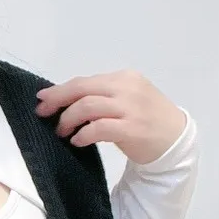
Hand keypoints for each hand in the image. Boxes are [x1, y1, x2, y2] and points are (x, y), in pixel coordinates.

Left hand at [34, 70, 186, 165]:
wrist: (176, 140)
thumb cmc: (147, 120)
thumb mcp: (127, 99)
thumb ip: (102, 96)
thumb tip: (66, 101)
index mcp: (124, 78)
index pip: (85, 81)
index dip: (60, 90)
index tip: (43, 99)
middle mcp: (127, 88)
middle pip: (82, 89)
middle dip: (57, 101)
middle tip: (43, 114)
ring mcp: (131, 108)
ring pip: (87, 106)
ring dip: (68, 120)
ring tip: (62, 131)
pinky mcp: (132, 129)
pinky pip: (99, 128)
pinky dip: (83, 134)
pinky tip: (77, 141)